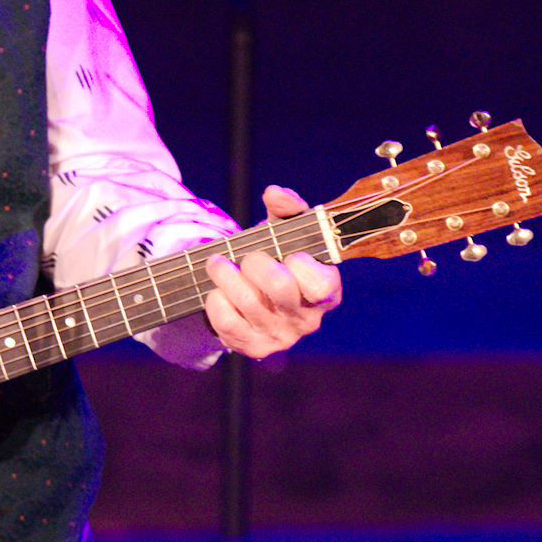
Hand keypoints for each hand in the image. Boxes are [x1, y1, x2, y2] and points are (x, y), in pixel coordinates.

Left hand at [203, 185, 341, 359]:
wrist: (254, 297)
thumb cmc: (277, 258)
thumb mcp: (286, 231)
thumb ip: (288, 208)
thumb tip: (275, 193)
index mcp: (325, 292)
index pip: (320, 284)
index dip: (299, 264)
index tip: (287, 254)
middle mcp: (306, 319)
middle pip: (279, 287)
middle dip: (255, 262)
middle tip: (246, 256)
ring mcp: (279, 336)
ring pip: (247, 302)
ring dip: (225, 274)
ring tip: (217, 263)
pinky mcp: (251, 347)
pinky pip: (226, 321)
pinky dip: (215, 300)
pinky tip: (217, 291)